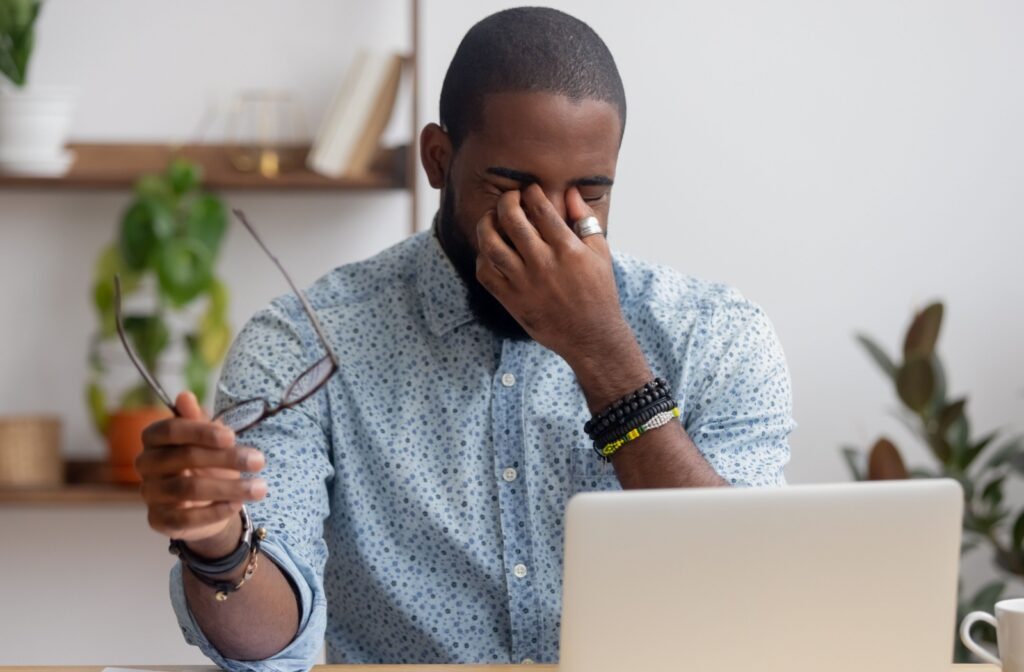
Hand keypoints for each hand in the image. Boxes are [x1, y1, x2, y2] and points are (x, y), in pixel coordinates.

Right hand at [136, 391, 266, 544]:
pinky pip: (185, 519)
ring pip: (188, 489)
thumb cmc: (208, 462)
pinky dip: (214, 512)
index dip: (201, 432)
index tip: (232, 436)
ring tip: (259, 488)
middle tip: (259, 461)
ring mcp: (150, 493)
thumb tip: (184, 397)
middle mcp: (146, 464)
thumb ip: (198, 420)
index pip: (171, 430)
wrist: (206, 503)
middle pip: (184, 458)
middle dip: (226, 458)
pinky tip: (236, 506)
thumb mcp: (209, 439)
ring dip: (228, 488)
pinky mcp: (158, 520)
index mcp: (154, 438)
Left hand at [475, 183, 634, 366]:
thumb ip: (584, 220)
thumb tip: (570, 192)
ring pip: (491, 245)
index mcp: (567, 249)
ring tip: (492, 219)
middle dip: (507, 200)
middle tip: (510, 198)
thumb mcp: (600, 253)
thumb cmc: (599, 292)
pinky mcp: (511, 300)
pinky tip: (490, 250)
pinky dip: (483, 257)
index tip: (529, 190)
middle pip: (512, 220)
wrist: (591, 335)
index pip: (540, 208)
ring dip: (486, 225)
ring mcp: (524, 283)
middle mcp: (543, 264)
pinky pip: (485, 273)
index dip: (531, 192)